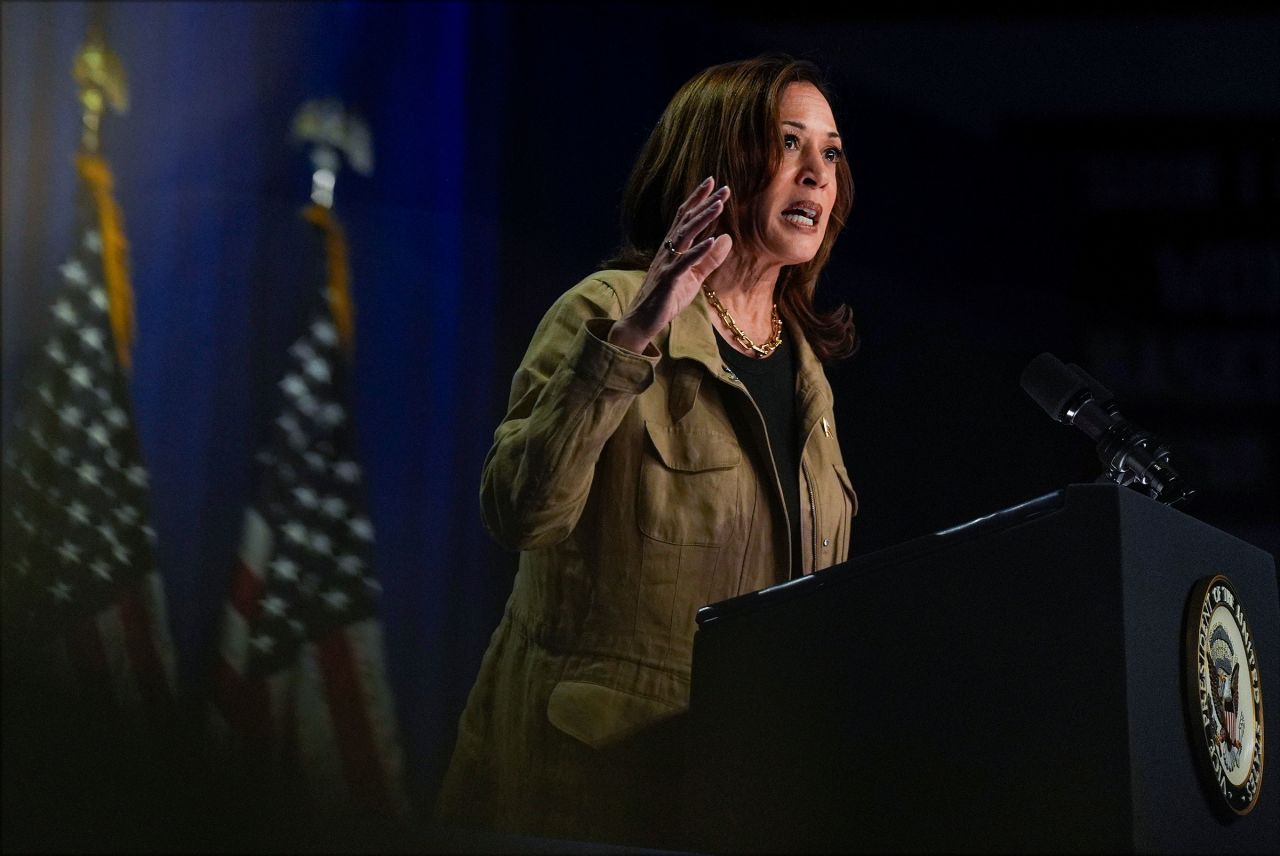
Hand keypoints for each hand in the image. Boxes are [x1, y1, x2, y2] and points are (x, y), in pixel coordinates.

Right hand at [609, 177, 732, 353]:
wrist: (642, 322)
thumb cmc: (666, 299)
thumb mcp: (694, 278)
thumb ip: (709, 259)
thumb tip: (727, 239)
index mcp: (672, 249)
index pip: (685, 218)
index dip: (698, 199)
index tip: (713, 183)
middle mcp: (667, 251)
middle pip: (686, 221)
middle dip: (704, 203)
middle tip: (723, 188)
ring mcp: (666, 264)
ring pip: (684, 236)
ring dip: (702, 220)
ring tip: (719, 205)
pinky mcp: (667, 280)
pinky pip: (683, 263)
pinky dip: (697, 251)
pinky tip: (711, 240)